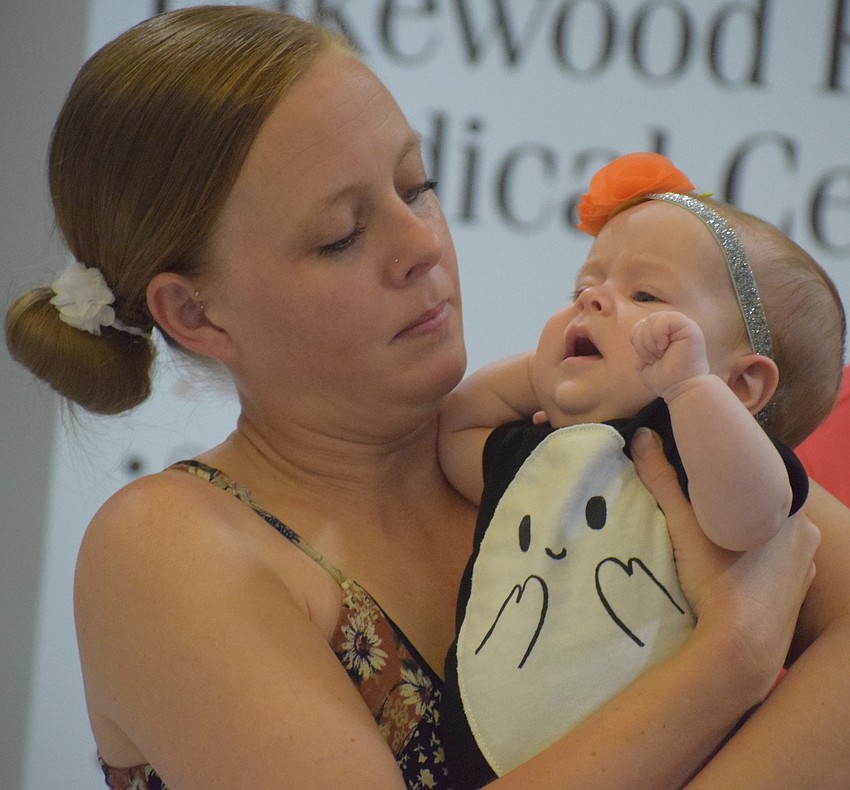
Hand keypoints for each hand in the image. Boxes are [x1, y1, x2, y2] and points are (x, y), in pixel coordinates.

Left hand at [630, 311, 709, 400]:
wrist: (682, 389)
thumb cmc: (665, 379)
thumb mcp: (644, 361)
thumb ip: (639, 345)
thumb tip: (636, 332)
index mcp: (664, 334)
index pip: (640, 325)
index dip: (637, 341)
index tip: (649, 358)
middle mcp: (674, 328)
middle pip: (646, 321)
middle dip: (642, 342)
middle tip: (654, 358)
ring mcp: (683, 326)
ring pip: (654, 318)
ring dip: (649, 340)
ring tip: (659, 354)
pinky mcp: (690, 328)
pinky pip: (667, 319)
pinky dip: (659, 334)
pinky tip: (664, 347)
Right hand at [631, 428, 818, 696]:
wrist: (742, 652)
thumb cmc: (719, 580)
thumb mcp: (683, 525)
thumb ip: (663, 479)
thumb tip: (641, 436)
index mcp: (788, 507)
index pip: (760, 474)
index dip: (732, 471)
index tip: (704, 472)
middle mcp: (806, 533)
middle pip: (764, 504)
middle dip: (736, 502)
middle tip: (702, 501)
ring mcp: (804, 568)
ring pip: (771, 535)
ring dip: (746, 531)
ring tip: (713, 534)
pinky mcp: (797, 596)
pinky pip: (776, 565)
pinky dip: (756, 561)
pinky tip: (732, 566)